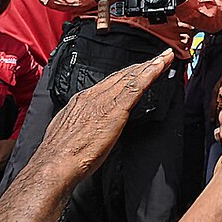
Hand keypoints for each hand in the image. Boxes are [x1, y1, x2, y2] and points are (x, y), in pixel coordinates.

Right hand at [33, 49, 174, 181]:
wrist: (55, 163)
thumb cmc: (60, 154)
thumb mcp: (67, 130)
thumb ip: (80, 122)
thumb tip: (86, 123)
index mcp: (82, 100)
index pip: (109, 82)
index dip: (126, 74)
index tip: (138, 69)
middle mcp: (94, 95)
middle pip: (123, 75)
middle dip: (142, 66)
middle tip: (159, 57)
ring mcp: (105, 100)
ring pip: (132, 77)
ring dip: (151, 65)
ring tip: (165, 57)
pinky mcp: (116, 109)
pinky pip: (137, 86)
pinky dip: (151, 74)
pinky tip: (161, 66)